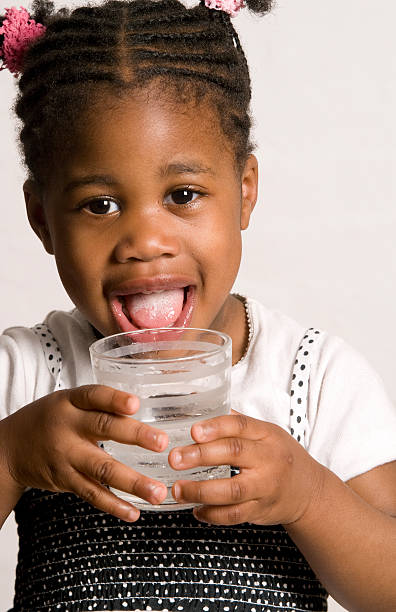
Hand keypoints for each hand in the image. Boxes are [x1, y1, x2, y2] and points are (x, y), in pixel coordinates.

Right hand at [2, 385, 168, 520]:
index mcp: (71, 402)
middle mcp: (68, 427)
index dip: (114, 399)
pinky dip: (113, 505)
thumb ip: (101, 404)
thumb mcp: (69, 402)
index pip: (94, 396)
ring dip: (132, 482)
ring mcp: (66, 456)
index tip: (136, 404)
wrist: (10, 448)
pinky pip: (91, 494)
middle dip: (135, 436)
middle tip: (161, 442)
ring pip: (101, 469)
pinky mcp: (65, 480)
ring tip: (157, 492)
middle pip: (103, 429)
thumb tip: (145, 407)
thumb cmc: (49, 420)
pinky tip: (134, 512)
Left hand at [168, 413, 324, 525]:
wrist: (309, 491)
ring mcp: (266, 488)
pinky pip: (234, 516)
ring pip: (233, 491)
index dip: (216, 427)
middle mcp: (269, 460)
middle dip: (201, 455)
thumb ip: (236, 424)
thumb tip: (200, 407)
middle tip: (175, 458)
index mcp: (268, 435)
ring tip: (178, 489)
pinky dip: (212, 514)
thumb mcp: (266, 433)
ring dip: (201, 491)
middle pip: (235, 453)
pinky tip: (196, 508)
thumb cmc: (280, 456)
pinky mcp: (261, 511)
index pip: (241, 425)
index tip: (193, 431)